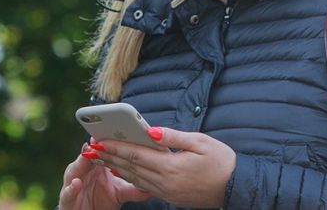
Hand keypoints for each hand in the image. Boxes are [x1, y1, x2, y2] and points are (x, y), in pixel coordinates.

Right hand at [58, 141, 152, 209]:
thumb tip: (153, 186)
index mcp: (95, 167)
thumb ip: (134, 188)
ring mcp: (72, 184)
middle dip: (91, 147)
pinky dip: (71, 188)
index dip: (106, 142)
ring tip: (87, 154)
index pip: (100, 151)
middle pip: (85, 156)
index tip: (113, 131)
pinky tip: (76, 183)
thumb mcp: (119, 193)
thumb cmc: (100, 201)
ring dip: (80, 162)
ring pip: (74, 170)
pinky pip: (67, 192)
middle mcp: (82, 172)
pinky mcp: (66, 199)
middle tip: (97, 138)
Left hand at [94, 127, 236, 208]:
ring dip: (115, 166)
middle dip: (109, 156)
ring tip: (100, 157)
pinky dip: (129, 176)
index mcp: (171, 166)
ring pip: (134, 178)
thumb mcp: (200, 142)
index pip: (136, 154)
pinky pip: (144, 186)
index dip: (116, 146)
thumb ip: (173, 136)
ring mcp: (166, 191)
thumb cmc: (222, 161)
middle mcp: (164, 182)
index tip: (100, 138)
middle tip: (91, 147)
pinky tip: (121, 170)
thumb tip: (151, 130)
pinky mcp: (169, 196)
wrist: (235, 188)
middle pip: (130, 167)